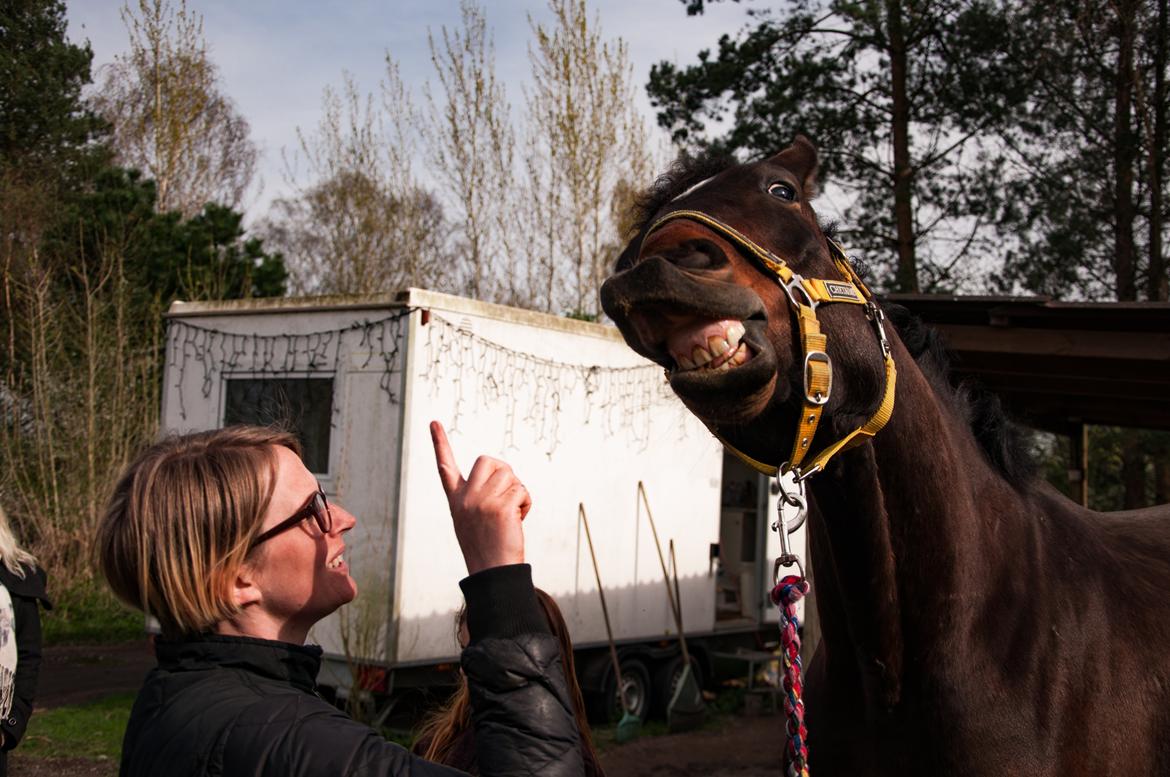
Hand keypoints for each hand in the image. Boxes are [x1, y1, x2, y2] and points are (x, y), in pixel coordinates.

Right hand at [430, 421, 531, 574]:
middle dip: (504, 473)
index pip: (445, 466)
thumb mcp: (474, 520)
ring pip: (509, 474)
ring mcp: (481, 501)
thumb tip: (504, 476)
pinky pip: (521, 490)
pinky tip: (518, 521)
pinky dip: (526, 503)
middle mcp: (465, 498)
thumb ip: (481, 496)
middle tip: (506, 498)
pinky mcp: (499, 506)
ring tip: (511, 515)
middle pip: (488, 460)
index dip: (439, 443)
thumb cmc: (488, 548)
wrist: (492, 572)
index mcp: (456, 500)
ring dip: (518, 491)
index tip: (433, 422)